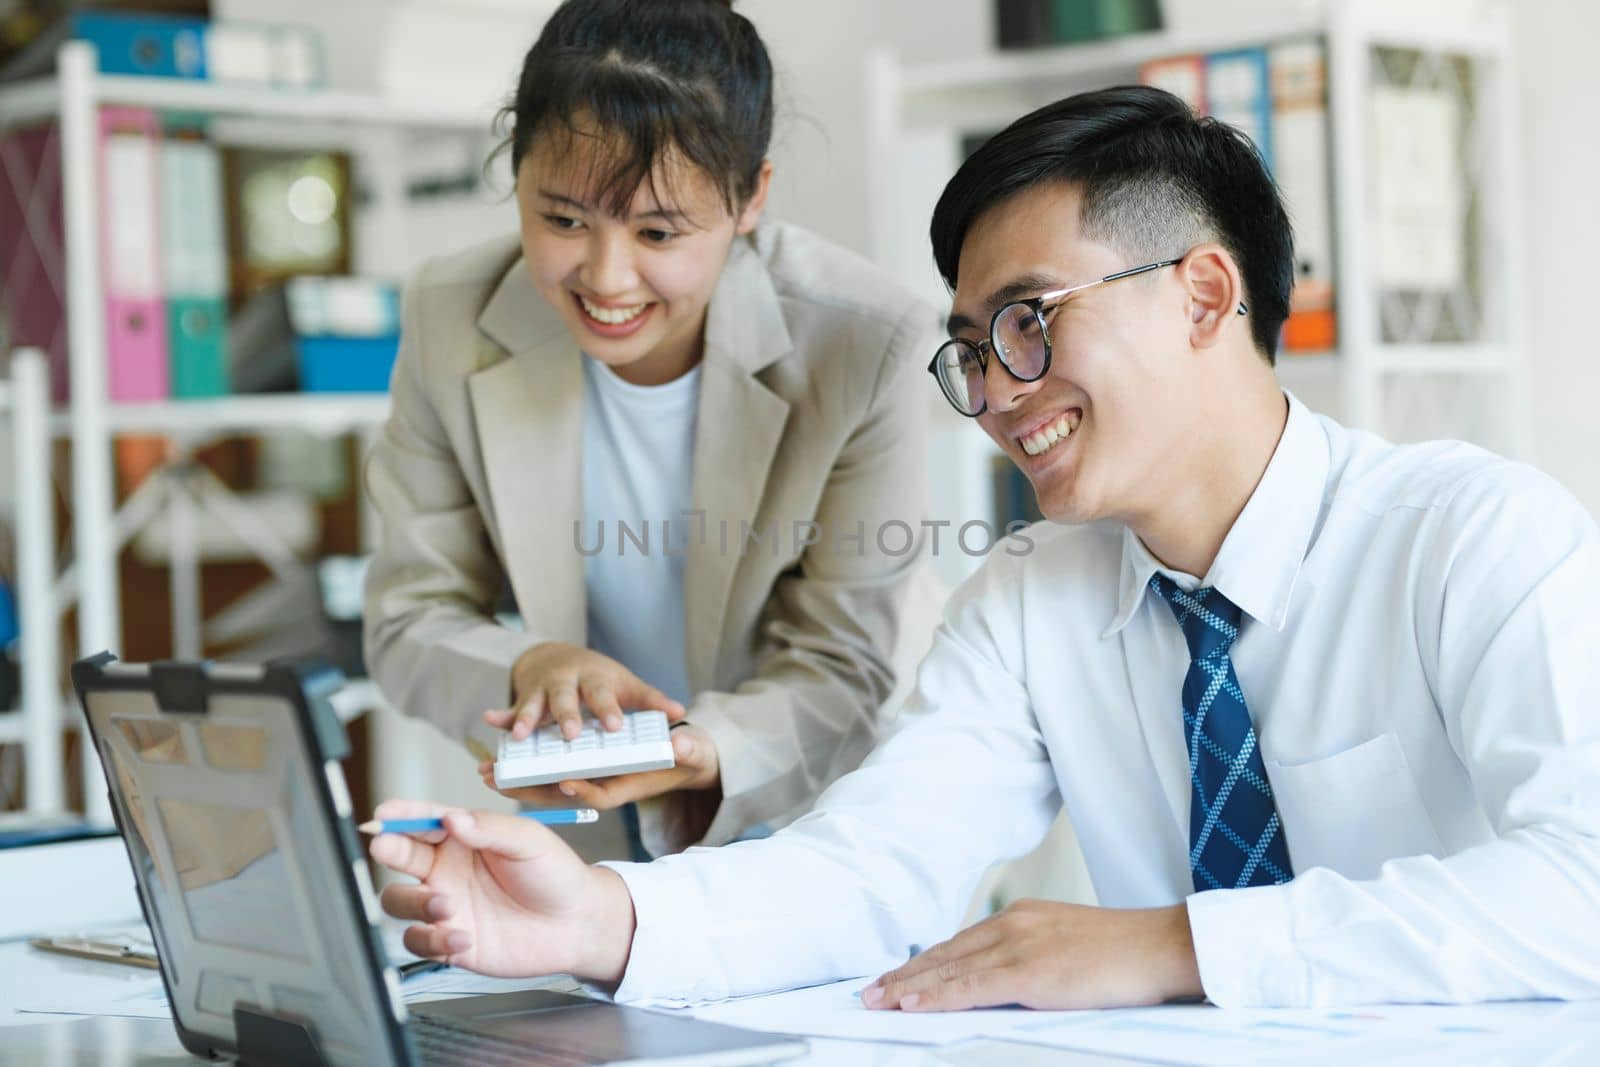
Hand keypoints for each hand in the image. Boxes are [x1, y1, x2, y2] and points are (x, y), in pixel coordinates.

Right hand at [368, 800, 636, 981]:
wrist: (577, 924)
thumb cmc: (555, 874)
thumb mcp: (530, 841)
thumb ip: (490, 829)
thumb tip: (452, 819)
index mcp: (464, 837)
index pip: (424, 821)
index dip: (401, 816)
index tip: (383, 813)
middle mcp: (447, 869)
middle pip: (400, 856)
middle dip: (389, 849)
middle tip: (386, 847)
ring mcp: (445, 905)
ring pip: (398, 901)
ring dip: (412, 902)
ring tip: (445, 905)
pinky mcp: (449, 940)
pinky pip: (419, 940)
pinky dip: (432, 939)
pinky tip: (463, 937)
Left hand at [479, 723, 720, 809]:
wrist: (682, 758)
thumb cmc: (688, 757)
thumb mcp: (693, 752)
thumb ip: (688, 750)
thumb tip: (682, 745)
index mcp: (627, 786)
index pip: (601, 795)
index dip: (583, 791)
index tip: (565, 783)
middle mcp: (602, 784)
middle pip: (563, 790)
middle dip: (533, 787)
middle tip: (501, 782)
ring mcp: (588, 778)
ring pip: (548, 780)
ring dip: (519, 777)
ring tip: (487, 773)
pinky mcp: (580, 767)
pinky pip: (548, 766)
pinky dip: (526, 758)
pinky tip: (500, 747)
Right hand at [489, 642, 686, 740]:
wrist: (558, 656)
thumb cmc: (599, 677)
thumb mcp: (625, 683)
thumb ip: (650, 700)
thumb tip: (680, 713)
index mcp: (595, 679)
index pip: (603, 694)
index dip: (608, 710)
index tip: (614, 727)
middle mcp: (567, 681)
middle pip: (566, 698)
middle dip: (566, 715)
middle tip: (570, 734)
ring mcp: (542, 689)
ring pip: (533, 704)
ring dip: (526, 718)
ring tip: (521, 736)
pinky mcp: (523, 697)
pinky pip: (509, 710)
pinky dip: (500, 717)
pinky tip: (489, 720)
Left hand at [860, 901, 1202, 1011]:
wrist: (1164, 945)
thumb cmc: (1128, 954)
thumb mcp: (1070, 951)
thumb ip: (1036, 963)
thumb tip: (1010, 989)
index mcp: (1024, 918)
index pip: (961, 944)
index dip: (926, 964)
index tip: (899, 977)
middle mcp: (1014, 924)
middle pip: (946, 954)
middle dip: (906, 975)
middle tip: (870, 991)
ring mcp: (1019, 946)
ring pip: (949, 969)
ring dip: (908, 986)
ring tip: (876, 1000)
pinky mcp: (1030, 971)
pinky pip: (971, 986)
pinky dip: (936, 996)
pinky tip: (911, 1003)